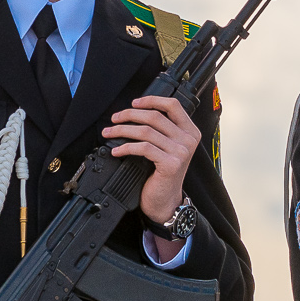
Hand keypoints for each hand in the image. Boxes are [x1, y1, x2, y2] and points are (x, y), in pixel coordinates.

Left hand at [105, 94, 201, 226]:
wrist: (165, 200)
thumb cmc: (162, 173)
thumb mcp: (167, 147)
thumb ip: (161, 130)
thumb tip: (135, 112)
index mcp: (190, 131)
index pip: (173, 105)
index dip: (151, 100)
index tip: (134, 103)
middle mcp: (188, 139)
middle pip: (155, 116)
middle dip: (129, 115)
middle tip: (114, 119)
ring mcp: (181, 152)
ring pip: (146, 131)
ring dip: (123, 130)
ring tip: (110, 133)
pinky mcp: (171, 164)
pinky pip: (143, 148)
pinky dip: (126, 147)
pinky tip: (117, 150)